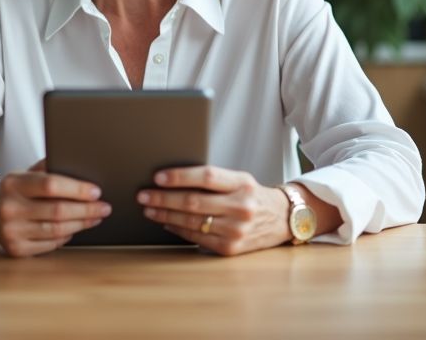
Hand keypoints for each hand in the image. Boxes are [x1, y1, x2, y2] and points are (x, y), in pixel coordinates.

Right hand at [0, 159, 110, 256]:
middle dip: (87, 209)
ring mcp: (11, 231)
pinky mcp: (15, 249)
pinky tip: (75, 229)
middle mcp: (10, 208)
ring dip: (81, 224)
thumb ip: (48, 168)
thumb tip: (80, 164)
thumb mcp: (24, 172)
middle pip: (57, 211)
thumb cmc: (12, 190)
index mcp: (13, 184)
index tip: (96, 191)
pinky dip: (66, 237)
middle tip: (104, 207)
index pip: (50, 185)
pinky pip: (49, 244)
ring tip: (95, 217)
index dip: (77, 189)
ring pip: (56, 230)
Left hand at [136, 166, 291, 255]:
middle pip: (193, 201)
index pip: (206, 177)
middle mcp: (240, 207)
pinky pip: (197, 238)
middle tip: (143, 195)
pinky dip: (178, 230)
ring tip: (149, 209)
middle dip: (163, 198)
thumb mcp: (240, 179)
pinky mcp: (230, 247)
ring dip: (165, 216)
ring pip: (192, 221)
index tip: (158, 177)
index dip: (180, 176)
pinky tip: (166, 223)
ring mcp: (236, 230)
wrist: (281, 219)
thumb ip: (213, 179)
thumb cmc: (254, 196)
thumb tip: (173, 179)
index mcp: (242, 184)